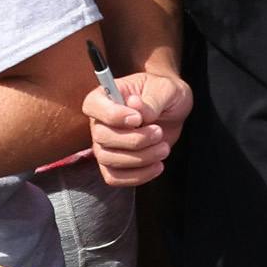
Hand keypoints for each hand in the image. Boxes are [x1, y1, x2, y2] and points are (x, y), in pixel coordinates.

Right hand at [85, 66, 191, 189]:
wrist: (174, 109)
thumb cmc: (165, 93)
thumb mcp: (165, 88)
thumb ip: (151, 99)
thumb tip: (136, 108)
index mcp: (105, 96)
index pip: (93, 106)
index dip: (113, 115)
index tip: (138, 118)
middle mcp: (99, 121)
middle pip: (102, 137)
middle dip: (135, 139)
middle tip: (158, 132)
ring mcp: (104, 144)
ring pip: (108, 160)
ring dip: (140, 158)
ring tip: (163, 148)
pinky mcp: (115, 163)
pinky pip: (115, 177)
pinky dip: (137, 176)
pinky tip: (157, 165)